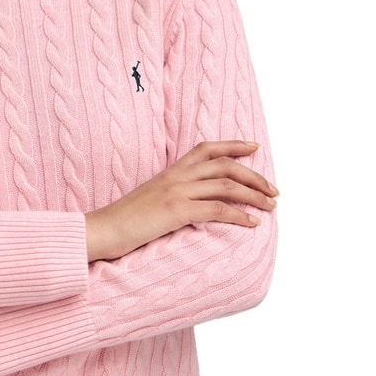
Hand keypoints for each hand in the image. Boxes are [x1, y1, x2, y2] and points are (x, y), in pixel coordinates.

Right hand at [85, 141, 278, 262]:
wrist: (102, 229)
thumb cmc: (124, 221)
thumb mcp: (150, 199)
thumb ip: (172, 194)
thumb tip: (193, 202)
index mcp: (170, 171)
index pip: (206, 148)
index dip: (234, 145)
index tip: (255, 148)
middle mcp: (176, 176)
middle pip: (225, 165)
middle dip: (254, 176)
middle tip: (273, 190)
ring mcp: (177, 191)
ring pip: (227, 184)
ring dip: (254, 195)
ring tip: (270, 206)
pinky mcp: (177, 211)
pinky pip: (218, 209)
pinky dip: (240, 215)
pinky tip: (252, 223)